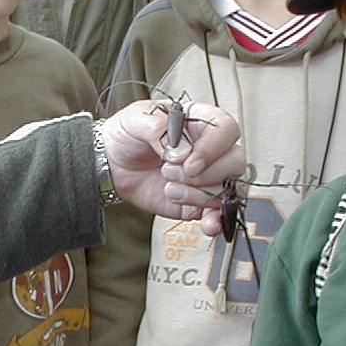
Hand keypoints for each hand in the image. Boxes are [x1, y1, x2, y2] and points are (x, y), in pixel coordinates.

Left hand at [102, 100, 244, 234]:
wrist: (111, 163)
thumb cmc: (127, 134)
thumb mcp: (136, 120)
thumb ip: (159, 129)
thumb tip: (182, 152)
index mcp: (200, 122)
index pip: (226, 129)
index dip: (213, 148)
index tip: (190, 162)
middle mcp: (210, 149)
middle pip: (235, 162)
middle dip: (204, 174)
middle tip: (170, 172)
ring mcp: (207, 177)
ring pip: (228, 189)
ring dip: (198, 195)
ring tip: (169, 188)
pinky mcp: (199, 201)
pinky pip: (218, 213)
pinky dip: (216, 221)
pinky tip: (207, 224)